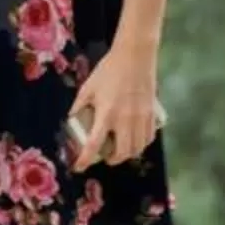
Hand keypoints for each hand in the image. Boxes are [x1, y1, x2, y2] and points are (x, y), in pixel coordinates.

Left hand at [66, 49, 161, 169]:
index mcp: (106, 114)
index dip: (85, 160)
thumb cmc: (109, 70)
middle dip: (112, 160)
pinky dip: (141, 144)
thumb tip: (72, 119)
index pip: (93, 145)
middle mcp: (125, 120)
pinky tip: (135, 140)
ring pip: (137, 149)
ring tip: (120, 150)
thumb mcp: (88, 87)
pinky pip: (148, 138)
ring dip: (127, 154)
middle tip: (105, 156)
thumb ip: (79, 105)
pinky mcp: (152, 114)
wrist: (135, 57)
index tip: (79, 167)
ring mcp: (140, 118)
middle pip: (121, 153)